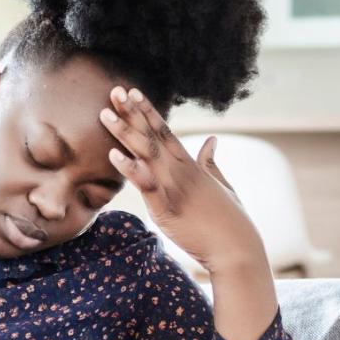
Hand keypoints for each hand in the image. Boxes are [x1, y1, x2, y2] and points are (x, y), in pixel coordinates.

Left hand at [99, 84, 262, 273]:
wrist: (235, 248)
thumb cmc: (229, 220)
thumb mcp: (221, 185)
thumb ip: (211, 162)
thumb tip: (212, 140)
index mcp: (190, 165)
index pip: (165, 131)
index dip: (147, 111)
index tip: (132, 92)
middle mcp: (180, 171)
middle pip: (151, 135)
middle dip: (131, 113)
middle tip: (113, 90)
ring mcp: (174, 188)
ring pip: (145, 154)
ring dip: (124, 133)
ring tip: (105, 114)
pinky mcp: (166, 209)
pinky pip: (146, 185)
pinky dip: (131, 169)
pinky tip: (114, 155)